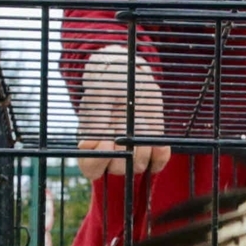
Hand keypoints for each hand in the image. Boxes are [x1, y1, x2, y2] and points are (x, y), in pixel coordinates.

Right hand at [76, 45, 170, 179]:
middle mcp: (112, 152)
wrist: (129, 75)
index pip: (91, 168)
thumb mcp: (98, 97)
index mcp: (91, 143)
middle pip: (117, 170)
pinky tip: (157, 141)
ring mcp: (133, 152)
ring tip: (139, 121)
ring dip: (142, 147)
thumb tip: (85, 146)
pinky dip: (160, 154)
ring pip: (138, 166)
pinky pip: (158, 162)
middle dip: (124, 150)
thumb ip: (94, 121)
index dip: (98, 160)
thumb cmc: (108, 84)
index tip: (105, 140)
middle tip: (125, 124)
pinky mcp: (151, 147)